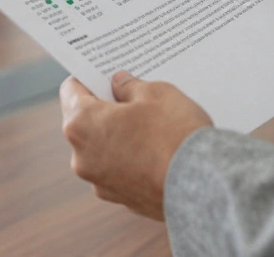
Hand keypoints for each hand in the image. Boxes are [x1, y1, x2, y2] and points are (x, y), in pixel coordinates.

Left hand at [61, 71, 211, 220]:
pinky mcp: (120, 198)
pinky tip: (156, 151)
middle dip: (105, 107)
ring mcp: (99, 182)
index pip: (71, 90)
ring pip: (101, 148)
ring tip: (150, 125)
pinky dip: (130, 160)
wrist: (202, 185)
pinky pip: (117, 170)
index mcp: (82, 123)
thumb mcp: (156, 93)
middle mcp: (81, 156)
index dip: (89, 78)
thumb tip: (119, 84)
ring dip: (118, 135)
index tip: (106, 74)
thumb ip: (129, 85)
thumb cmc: (175, 134)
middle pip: (84, 121)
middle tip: (133, 96)